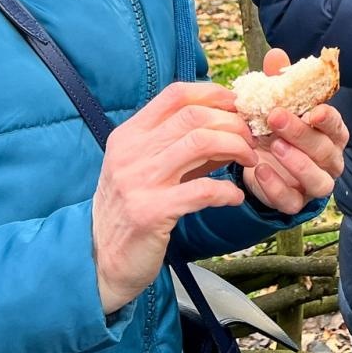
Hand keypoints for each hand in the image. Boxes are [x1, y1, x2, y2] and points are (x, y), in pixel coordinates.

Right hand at [92, 82, 257, 312]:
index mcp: (129, 135)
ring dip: (236, 147)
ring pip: (201, 143)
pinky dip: (227, 191)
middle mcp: (131, 152)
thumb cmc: (132, 209)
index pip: (175, 94)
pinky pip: (202, 191)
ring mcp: (139, 181)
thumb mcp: (148, 168)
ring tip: (248, 160)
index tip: (237, 106)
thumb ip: (182, 145)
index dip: (214, 94)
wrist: (101, 258)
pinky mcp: (150, 212)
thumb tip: (228, 122)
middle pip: (194, 116)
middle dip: (232, 122)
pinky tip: (235, 197)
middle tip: (250, 139)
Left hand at [239, 49, 348, 213]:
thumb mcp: (277, 105)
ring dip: (297, 163)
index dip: (328, 119)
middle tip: (276, 118)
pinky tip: (259, 169)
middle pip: (326, 151)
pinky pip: (291, 201)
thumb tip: (276, 55)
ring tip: (272, 145)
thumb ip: (278, 82)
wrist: (262, 166)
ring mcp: (314, 185)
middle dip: (302, 134)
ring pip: (318, 180)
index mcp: (331, 135)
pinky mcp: (295, 204)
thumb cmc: (278, 130)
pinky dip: (276, 187)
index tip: (313, 111)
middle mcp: (330, 161)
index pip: (338, 127)